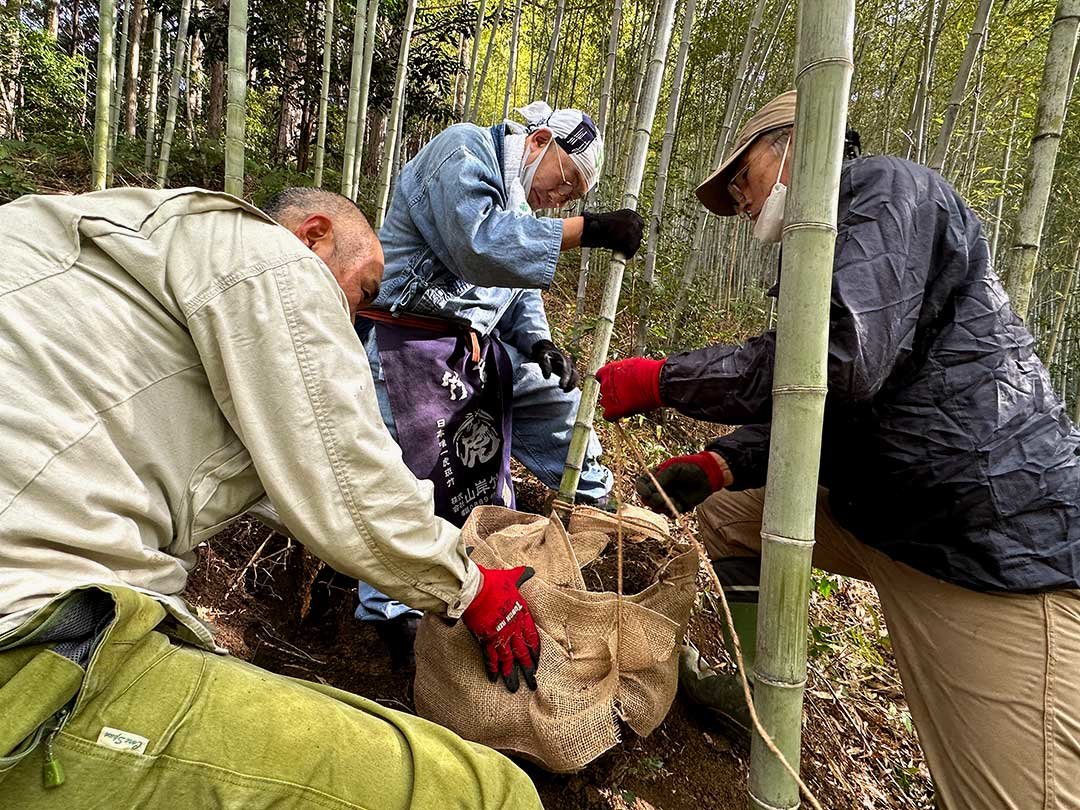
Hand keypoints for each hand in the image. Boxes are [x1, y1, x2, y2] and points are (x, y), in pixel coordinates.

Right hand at [462, 564, 540, 692]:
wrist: (475, 589)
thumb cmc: (493, 582)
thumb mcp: (511, 577)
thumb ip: (521, 575)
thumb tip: (530, 570)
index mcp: (522, 615)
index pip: (533, 638)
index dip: (535, 652)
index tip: (538, 663)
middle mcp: (514, 629)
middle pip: (523, 653)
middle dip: (528, 670)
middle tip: (532, 684)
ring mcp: (500, 636)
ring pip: (508, 660)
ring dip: (511, 675)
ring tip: (513, 688)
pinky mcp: (486, 640)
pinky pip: (490, 658)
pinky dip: (492, 669)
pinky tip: (494, 679)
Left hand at [530, 339, 579, 391]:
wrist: (549, 350)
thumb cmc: (545, 354)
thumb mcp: (542, 357)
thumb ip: (544, 365)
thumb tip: (547, 377)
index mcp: (564, 360)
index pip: (566, 370)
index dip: (565, 379)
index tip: (561, 386)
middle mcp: (570, 364)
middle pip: (574, 375)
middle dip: (570, 383)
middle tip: (562, 388)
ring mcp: (572, 368)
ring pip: (576, 377)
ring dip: (572, 385)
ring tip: (564, 391)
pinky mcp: (571, 372)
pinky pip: (575, 379)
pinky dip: (572, 385)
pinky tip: (565, 390)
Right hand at [581, 209, 644, 257]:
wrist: (591, 229)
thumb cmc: (597, 225)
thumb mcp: (614, 221)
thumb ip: (623, 225)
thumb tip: (628, 233)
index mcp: (630, 213)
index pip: (640, 223)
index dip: (635, 232)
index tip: (631, 237)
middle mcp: (633, 220)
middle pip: (639, 234)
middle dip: (633, 240)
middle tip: (626, 245)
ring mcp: (632, 230)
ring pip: (636, 243)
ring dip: (631, 248)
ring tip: (624, 251)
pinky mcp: (629, 240)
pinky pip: (631, 250)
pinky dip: (628, 254)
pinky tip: (624, 254)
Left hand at [595, 357, 664, 420]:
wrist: (657, 382)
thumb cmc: (649, 371)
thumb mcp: (633, 366)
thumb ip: (624, 373)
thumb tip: (625, 377)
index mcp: (608, 370)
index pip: (600, 376)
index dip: (608, 380)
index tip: (616, 383)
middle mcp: (605, 383)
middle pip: (604, 390)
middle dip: (612, 392)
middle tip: (626, 394)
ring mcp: (608, 397)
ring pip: (605, 403)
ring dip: (613, 403)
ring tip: (627, 403)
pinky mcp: (614, 409)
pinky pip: (608, 416)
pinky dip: (613, 416)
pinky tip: (622, 413)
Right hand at [636, 451, 729, 513]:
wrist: (708, 475)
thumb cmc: (691, 466)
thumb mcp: (675, 467)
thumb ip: (663, 477)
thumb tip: (651, 489)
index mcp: (656, 476)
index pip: (641, 483)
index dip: (641, 489)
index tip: (647, 493)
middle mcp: (660, 488)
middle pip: (646, 498)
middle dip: (652, 500)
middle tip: (662, 499)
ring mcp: (667, 498)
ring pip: (656, 508)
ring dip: (662, 506)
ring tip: (673, 501)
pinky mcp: (677, 506)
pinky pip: (669, 513)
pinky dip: (671, 511)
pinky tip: (678, 505)